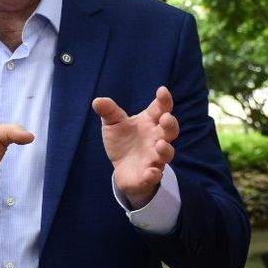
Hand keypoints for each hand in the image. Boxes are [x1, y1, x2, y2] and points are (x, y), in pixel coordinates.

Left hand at [93, 86, 177, 209]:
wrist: (121, 168)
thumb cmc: (122, 140)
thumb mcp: (113, 124)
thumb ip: (108, 111)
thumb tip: (97, 101)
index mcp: (150, 122)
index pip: (161, 109)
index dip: (164, 100)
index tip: (162, 90)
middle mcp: (157, 138)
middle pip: (170, 130)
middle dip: (170, 124)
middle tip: (166, 117)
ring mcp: (155, 157)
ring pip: (167, 153)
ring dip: (165, 149)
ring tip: (160, 144)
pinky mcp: (149, 175)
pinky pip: (155, 176)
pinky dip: (153, 175)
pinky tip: (150, 173)